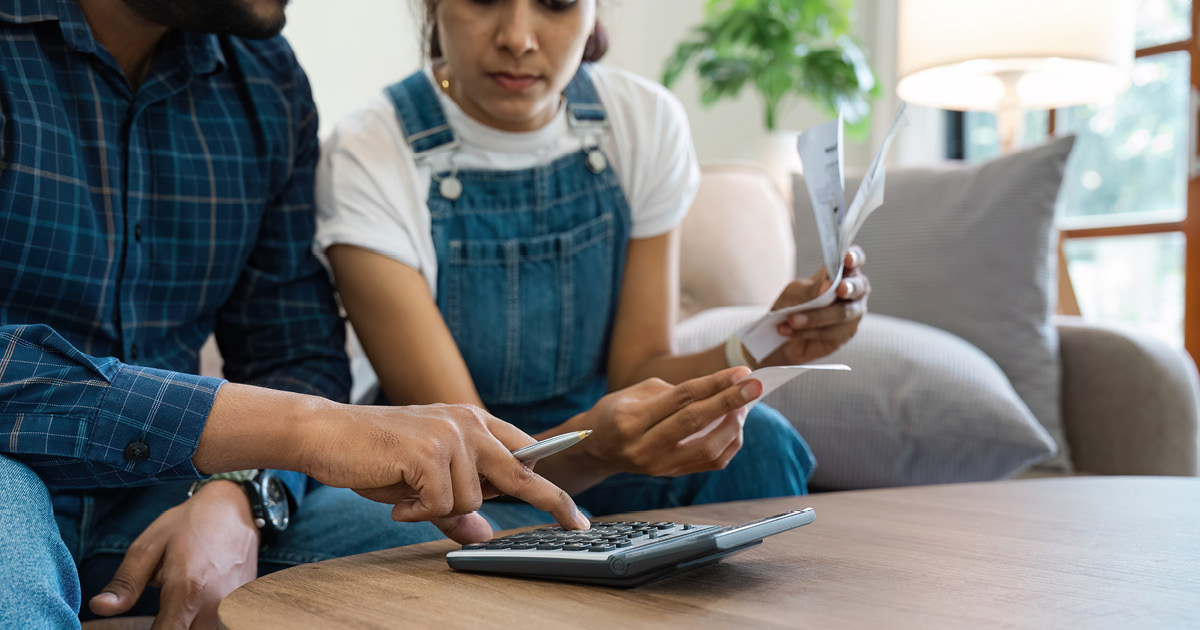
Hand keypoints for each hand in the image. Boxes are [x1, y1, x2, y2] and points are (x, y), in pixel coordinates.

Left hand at [88, 481, 258, 629]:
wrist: (234, 507)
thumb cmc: (189, 523)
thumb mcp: (149, 546)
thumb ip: (126, 583)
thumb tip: (99, 607)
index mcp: (188, 592)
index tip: (142, 625)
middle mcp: (215, 605)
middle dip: (169, 629)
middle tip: (161, 613)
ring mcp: (233, 605)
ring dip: (188, 625)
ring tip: (180, 604)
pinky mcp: (242, 604)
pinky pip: (221, 624)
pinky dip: (204, 620)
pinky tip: (198, 602)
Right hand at [300, 402, 589, 543]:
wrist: (328, 433)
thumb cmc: (375, 456)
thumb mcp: (422, 482)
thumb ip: (454, 507)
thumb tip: (482, 534)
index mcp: (473, 422)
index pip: (524, 454)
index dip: (551, 486)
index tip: (575, 516)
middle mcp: (468, 422)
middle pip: (522, 471)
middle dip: (551, 502)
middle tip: (576, 526)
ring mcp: (450, 434)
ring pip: (471, 498)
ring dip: (438, 508)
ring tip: (408, 494)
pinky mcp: (429, 450)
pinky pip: (441, 503)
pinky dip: (417, 511)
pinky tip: (397, 500)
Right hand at [563, 367, 761, 478]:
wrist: (597, 446)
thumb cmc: (619, 409)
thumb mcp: (639, 391)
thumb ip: (679, 391)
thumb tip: (722, 391)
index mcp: (632, 419)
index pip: (682, 398)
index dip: (715, 383)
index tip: (742, 372)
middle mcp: (644, 446)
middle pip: (696, 422)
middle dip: (731, 402)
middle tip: (755, 386)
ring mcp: (658, 465)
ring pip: (709, 449)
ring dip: (734, 425)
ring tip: (742, 405)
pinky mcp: (671, 474)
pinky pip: (710, 462)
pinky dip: (728, 443)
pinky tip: (733, 424)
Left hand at [761, 246, 869, 365]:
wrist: (783, 333)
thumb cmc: (793, 304)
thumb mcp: (796, 292)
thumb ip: (812, 289)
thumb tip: (829, 287)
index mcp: (842, 272)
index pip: (855, 260)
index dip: (855, 257)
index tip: (847, 258)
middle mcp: (853, 291)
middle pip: (859, 287)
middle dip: (849, 288)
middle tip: (838, 289)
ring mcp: (853, 314)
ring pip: (843, 314)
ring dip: (815, 317)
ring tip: (791, 320)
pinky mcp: (845, 334)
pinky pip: (832, 333)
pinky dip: (810, 332)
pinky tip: (791, 332)